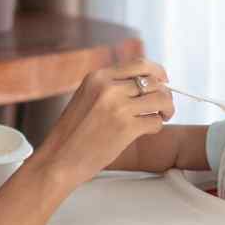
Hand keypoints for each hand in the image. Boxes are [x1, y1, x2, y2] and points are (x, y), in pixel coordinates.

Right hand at [26, 58, 174, 190]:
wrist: (58, 160)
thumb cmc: (73, 133)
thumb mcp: (86, 97)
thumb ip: (111, 87)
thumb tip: (148, 83)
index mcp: (97, 77)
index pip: (140, 64)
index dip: (157, 71)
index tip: (164, 81)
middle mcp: (108, 88)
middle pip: (154, 82)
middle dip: (165, 93)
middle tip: (163, 107)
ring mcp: (118, 107)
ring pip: (161, 99)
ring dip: (167, 109)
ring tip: (161, 117)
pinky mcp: (126, 129)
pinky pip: (156, 121)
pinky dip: (157, 126)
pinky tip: (147, 131)